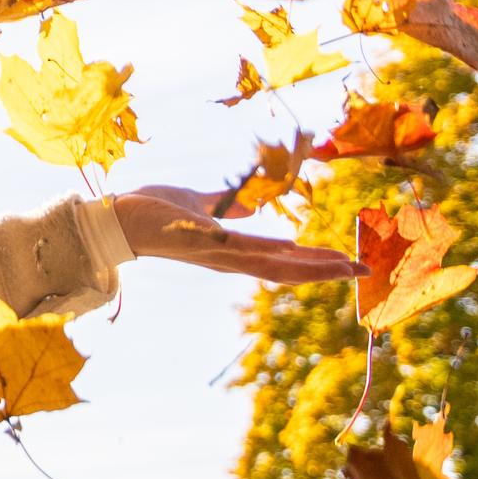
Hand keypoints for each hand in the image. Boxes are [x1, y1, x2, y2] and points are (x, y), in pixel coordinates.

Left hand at [110, 186, 358, 284]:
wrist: (112, 218)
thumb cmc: (151, 212)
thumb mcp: (197, 207)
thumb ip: (226, 209)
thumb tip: (250, 206)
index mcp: (229, 250)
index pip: (281, 262)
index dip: (316, 265)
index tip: (350, 265)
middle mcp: (226, 257)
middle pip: (285, 271)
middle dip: (325, 271)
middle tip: (365, 271)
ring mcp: (213, 251)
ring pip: (268, 263)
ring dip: (307, 265)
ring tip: (342, 266)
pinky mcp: (197, 238)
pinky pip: (236, 246)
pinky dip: (265, 249)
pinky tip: (291, 250)